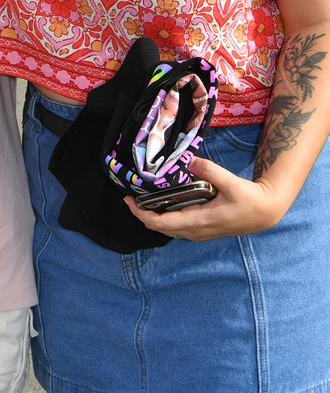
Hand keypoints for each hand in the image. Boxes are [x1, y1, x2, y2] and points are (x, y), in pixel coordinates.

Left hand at [123, 155, 287, 241]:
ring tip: (141, 198)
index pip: (161, 223)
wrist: (264, 213)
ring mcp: (198, 233)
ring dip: (152, 216)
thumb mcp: (231, 182)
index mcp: (199, 221)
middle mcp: (195, 231)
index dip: (141, 213)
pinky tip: (162, 202)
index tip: (128, 200)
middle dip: (142, 213)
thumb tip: (189, 160)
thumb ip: (209, 171)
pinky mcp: (201, 229)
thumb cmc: (249, 199)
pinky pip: (176, 227)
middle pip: (159, 227)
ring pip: (167, 228)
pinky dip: (163, 216)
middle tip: (129, 196)